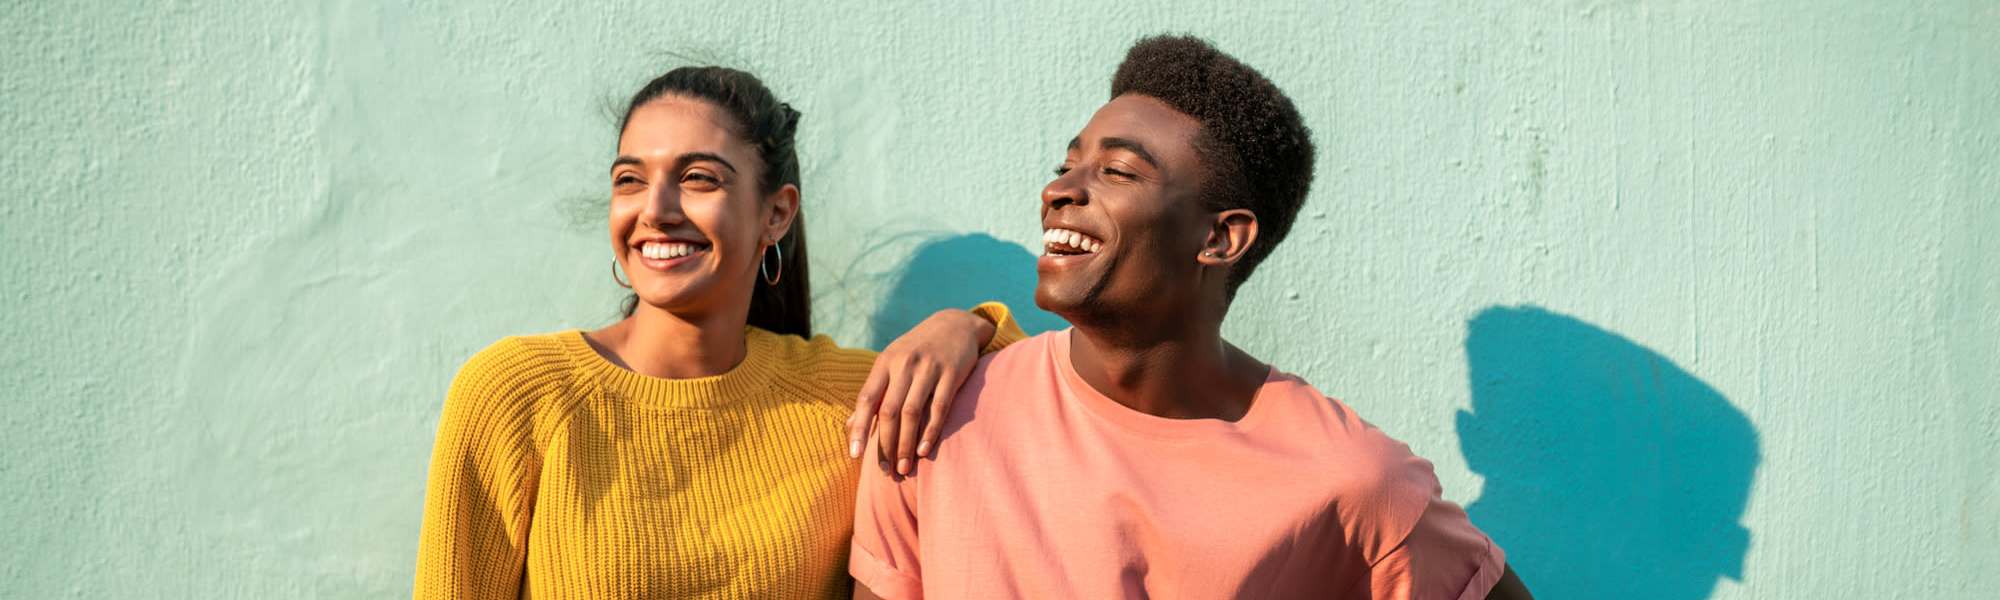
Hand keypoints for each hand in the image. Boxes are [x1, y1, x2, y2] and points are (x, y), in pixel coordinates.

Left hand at [847, 309, 994, 474]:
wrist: (954, 324)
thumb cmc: (917, 350)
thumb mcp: (891, 363)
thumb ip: (873, 394)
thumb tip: (850, 426)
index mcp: (885, 363)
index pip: (867, 399)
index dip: (859, 428)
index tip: (855, 455)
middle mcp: (904, 364)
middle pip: (889, 411)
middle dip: (886, 445)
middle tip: (886, 471)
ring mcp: (929, 368)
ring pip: (912, 412)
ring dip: (906, 444)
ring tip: (905, 468)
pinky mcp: (952, 374)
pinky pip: (939, 407)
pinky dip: (930, 431)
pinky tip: (924, 451)